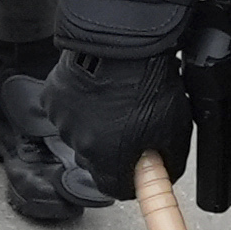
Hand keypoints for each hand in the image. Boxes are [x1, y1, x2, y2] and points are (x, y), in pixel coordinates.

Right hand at [27, 47, 188, 223]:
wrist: (123, 40)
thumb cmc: (148, 80)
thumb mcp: (175, 128)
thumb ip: (168, 160)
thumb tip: (164, 170)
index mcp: (110, 159)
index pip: (117, 189)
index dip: (131, 178)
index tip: (140, 166)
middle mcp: (80, 145)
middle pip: (97, 160)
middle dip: (114, 148)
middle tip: (133, 123)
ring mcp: (64, 121)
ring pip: (81, 133)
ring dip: (96, 123)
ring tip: (118, 98)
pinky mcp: (54, 98)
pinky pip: (68, 109)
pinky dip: (82, 103)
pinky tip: (99, 87)